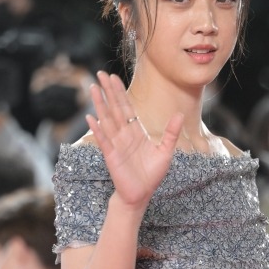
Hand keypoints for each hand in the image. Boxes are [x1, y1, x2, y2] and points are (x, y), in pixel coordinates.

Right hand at [85, 71, 181, 209]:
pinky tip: (90, 117)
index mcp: (135, 132)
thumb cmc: (151, 175)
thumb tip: (178, 114)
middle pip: (114, 108)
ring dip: (99, 104)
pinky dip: (97, 129)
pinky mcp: (111, 155)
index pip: (126, 107)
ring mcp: (115, 144)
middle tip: (100, 74)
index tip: (114, 78)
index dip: (120, 92)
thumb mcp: (166, 151)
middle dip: (107, 91)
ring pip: (106, 119)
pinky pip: (104, 139)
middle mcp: (123, 135)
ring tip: (93, 88)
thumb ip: (171, 133)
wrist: (141, 194)